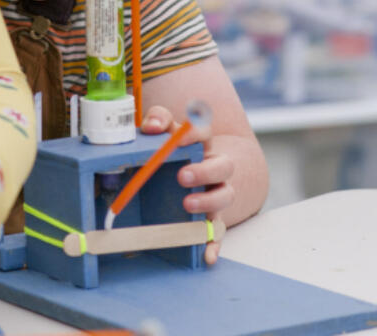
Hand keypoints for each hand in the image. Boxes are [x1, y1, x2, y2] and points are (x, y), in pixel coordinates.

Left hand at [141, 105, 234, 264]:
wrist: (184, 175)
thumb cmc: (170, 152)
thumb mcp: (163, 132)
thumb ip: (157, 121)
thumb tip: (151, 126)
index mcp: (200, 144)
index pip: (203, 132)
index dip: (193, 133)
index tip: (175, 139)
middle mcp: (214, 168)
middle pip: (222, 166)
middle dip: (204, 171)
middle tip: (182, 177)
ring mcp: (215, 193)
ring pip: (224, 196)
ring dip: (208, 201)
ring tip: (187, 205)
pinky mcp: (210, 219)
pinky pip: (217, 233)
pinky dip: (214, 245)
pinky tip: (207, 256)